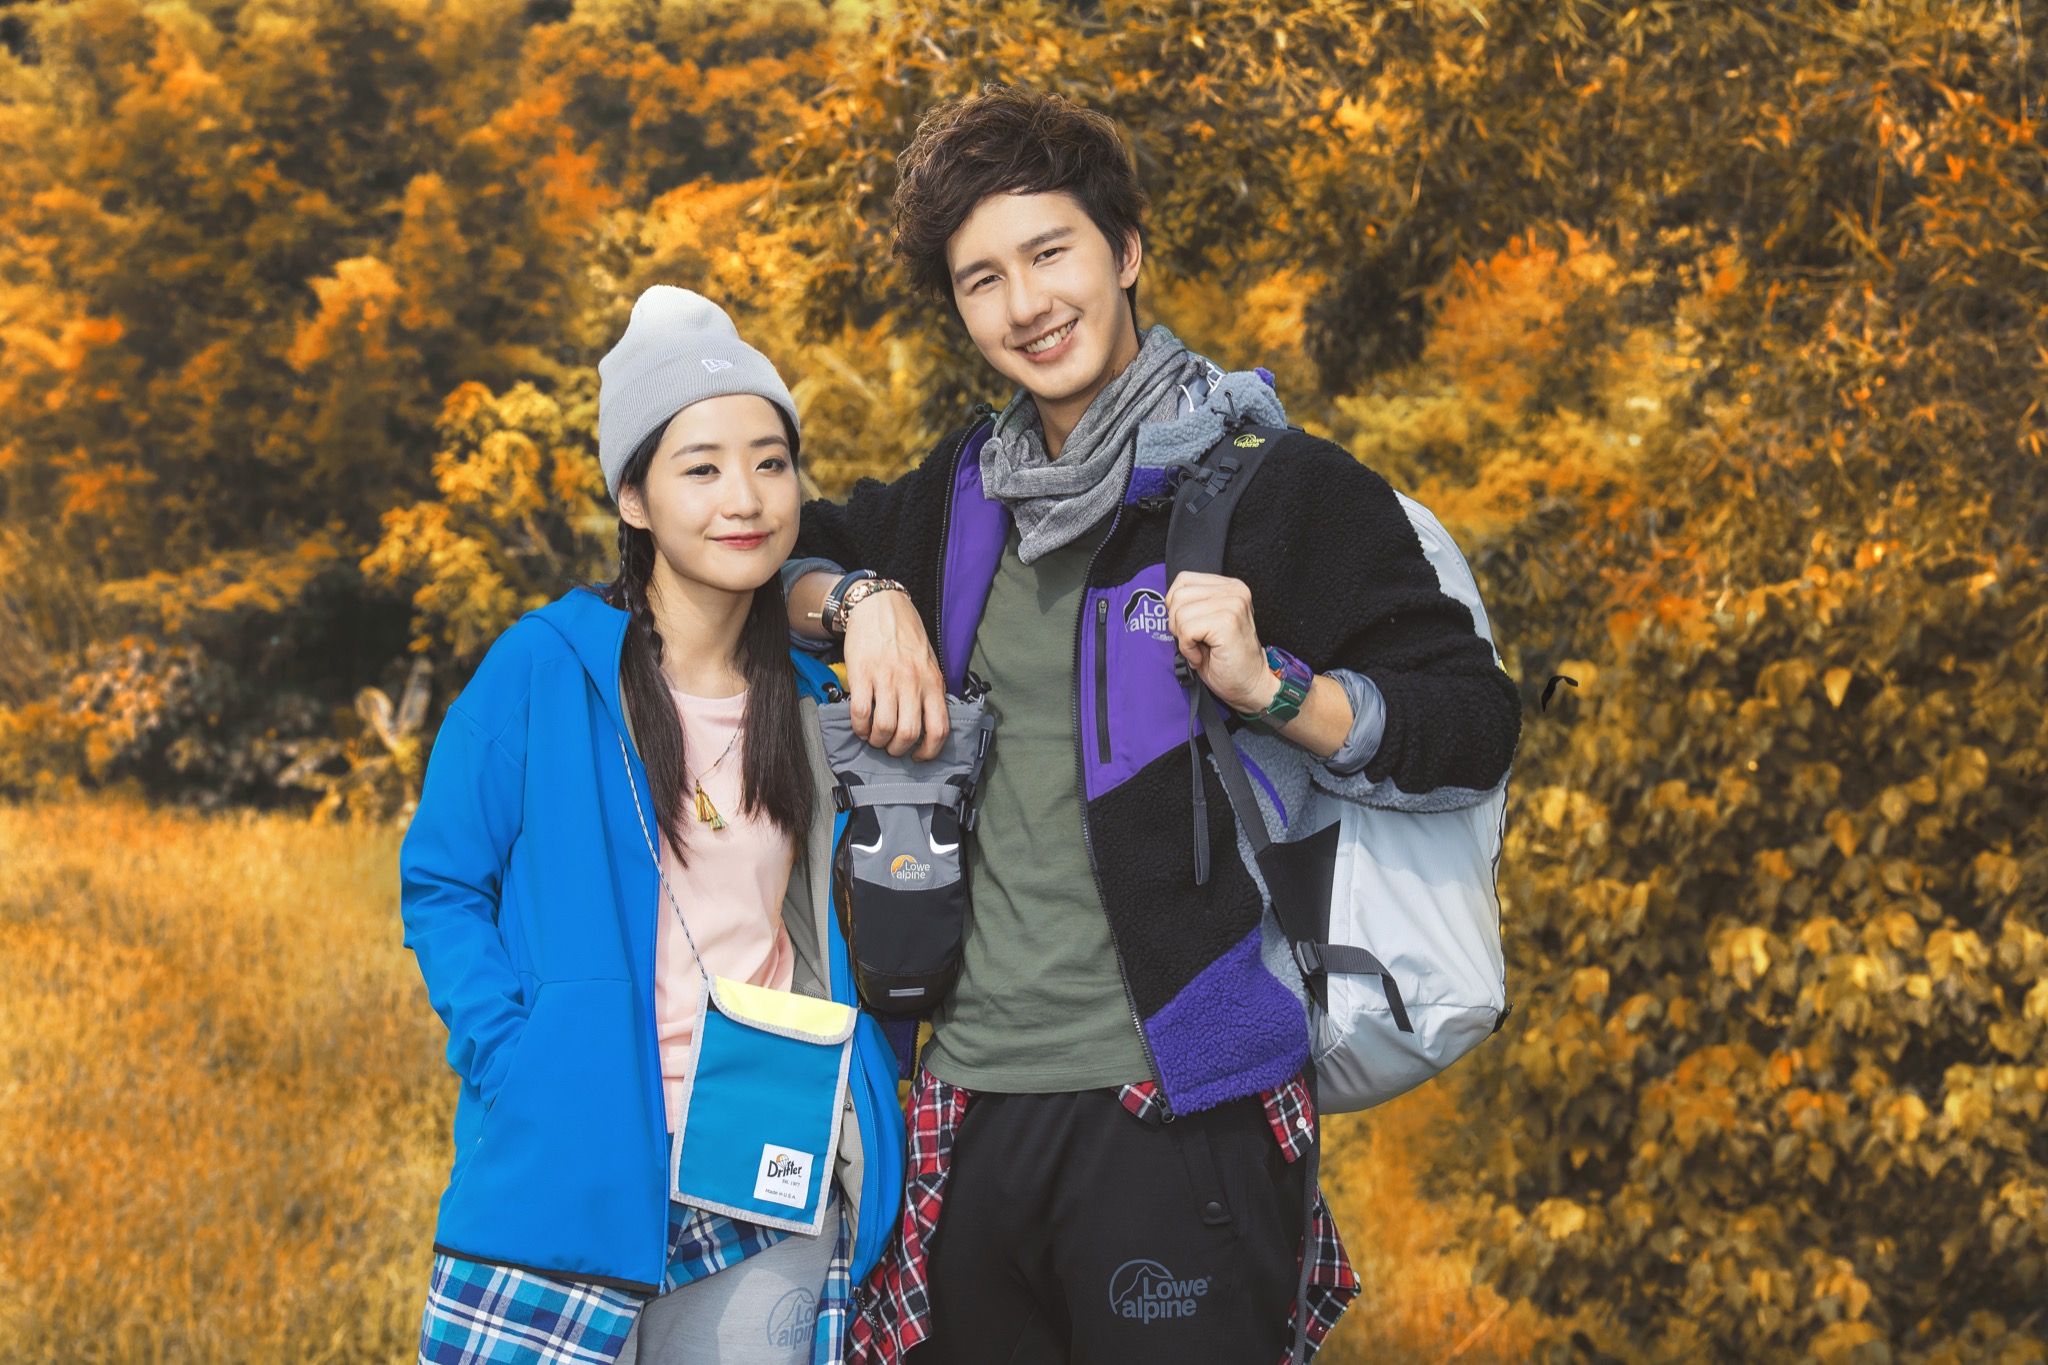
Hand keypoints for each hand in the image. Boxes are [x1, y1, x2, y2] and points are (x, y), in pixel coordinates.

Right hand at [844, 590, 949, 759]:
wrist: (879, 606)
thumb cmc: (905, 635)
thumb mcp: (929, 662)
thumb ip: (929, 690)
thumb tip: (928, 721)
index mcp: (932, 682)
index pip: (939, 729)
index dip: (929, 751)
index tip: (919, 755)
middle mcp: (912, 682)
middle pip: (908, 734)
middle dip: (897, 749)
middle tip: (890, 747)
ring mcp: (886, 679)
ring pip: (884, 728)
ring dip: (877, 740)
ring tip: (873, 737)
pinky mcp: (862, 674)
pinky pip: (861, 713)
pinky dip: (859, 727)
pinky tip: (860, 726)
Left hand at [1165, 572, 1279, 715]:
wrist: (1251, 685)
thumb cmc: (1226, 659)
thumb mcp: (1207, 622)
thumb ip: (1193, 605)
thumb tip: (1166, 603)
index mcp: (1229, 587)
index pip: (1183, 580)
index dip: (1176, 607)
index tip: (1189, 627)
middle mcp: (1234, 591)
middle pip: (1177, 596)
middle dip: (1176, 623)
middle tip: (1193, 641)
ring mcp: (1233, 605)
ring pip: (1179, 613)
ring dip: (1183, 638)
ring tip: (1199, 649)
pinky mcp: (1227, 622)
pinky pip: (1186, 630)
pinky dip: (1187, 648)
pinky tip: (1202, 656)